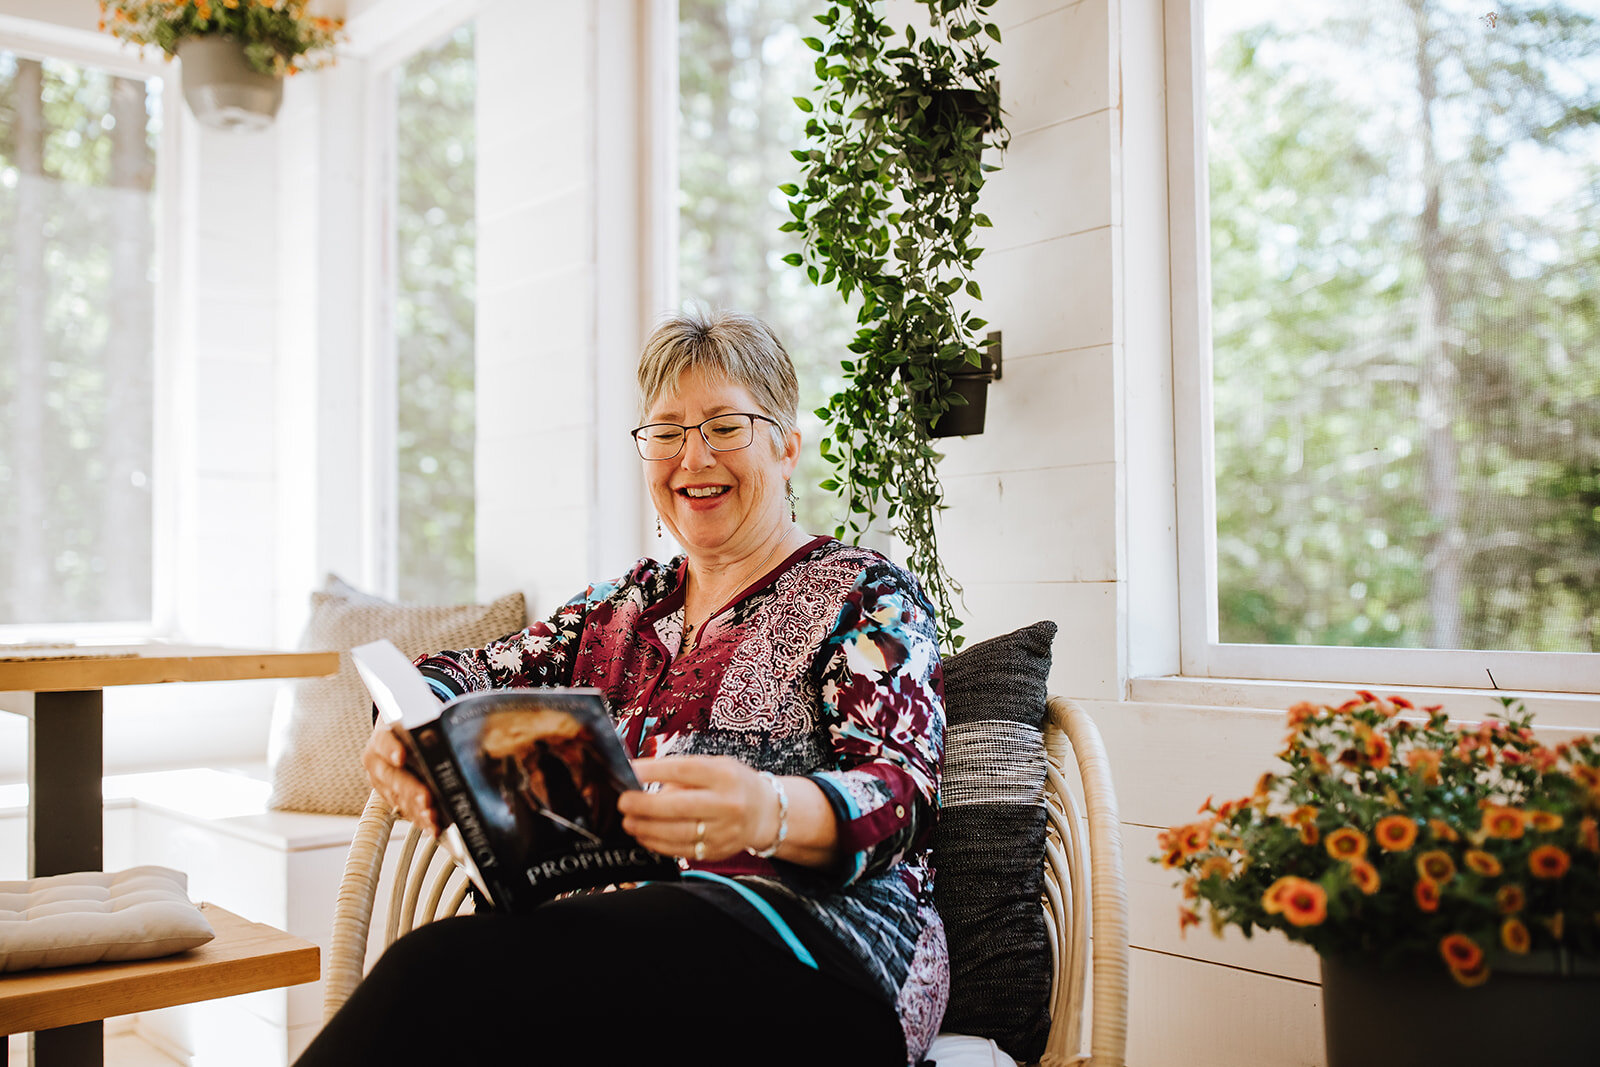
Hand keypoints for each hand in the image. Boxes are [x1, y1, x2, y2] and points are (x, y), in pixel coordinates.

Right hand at [361, 721, 441, 836]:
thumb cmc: (418, 726)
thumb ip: (437, 725)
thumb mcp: (425, 721)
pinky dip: (421, 820)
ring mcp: (382, 782)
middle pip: (391, 775)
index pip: (384, 739)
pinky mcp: (391, 798)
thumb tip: (463, 729)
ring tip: (433, 817)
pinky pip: (406, 812)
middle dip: (410, 789)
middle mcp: (378, 760)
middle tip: (426, 798)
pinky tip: (434, 826)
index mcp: (384, 734)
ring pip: (398, 798)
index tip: (401, 756)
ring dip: (417, 810)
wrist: (401, 735)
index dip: (391, 748)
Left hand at [620, 756, 778, 861]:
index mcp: (724, 775)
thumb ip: (681, 774)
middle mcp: (727, 803)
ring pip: (678, 833)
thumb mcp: (715, 767)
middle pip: (679, 806)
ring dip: (647, 828)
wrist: (764, 812)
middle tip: (624, 802)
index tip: (630, 770)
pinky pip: (681, 850)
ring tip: (629, 822)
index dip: (653, 771)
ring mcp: (724, 831)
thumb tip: (640, 782)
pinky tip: (645, 836)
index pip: (684, 770)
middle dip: (645, 805)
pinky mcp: (717, 851)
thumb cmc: (732, 784)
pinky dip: (658, 844)